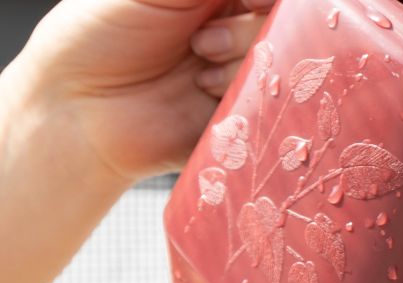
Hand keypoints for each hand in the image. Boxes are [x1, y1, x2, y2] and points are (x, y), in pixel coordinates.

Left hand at [15, 0, 275, 184]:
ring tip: (197, 76)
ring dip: (239, 66)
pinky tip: (206, 97)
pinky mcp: (246, 113)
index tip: (250, 2)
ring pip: (283, 62)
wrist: (79, 109)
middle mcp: (238, 29)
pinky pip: (274, 103)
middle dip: (247, 31)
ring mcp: (244, 72)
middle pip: (285, 23)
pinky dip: (244, 97)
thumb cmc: (101, 35)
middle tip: (202, 42)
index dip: (267, 0)